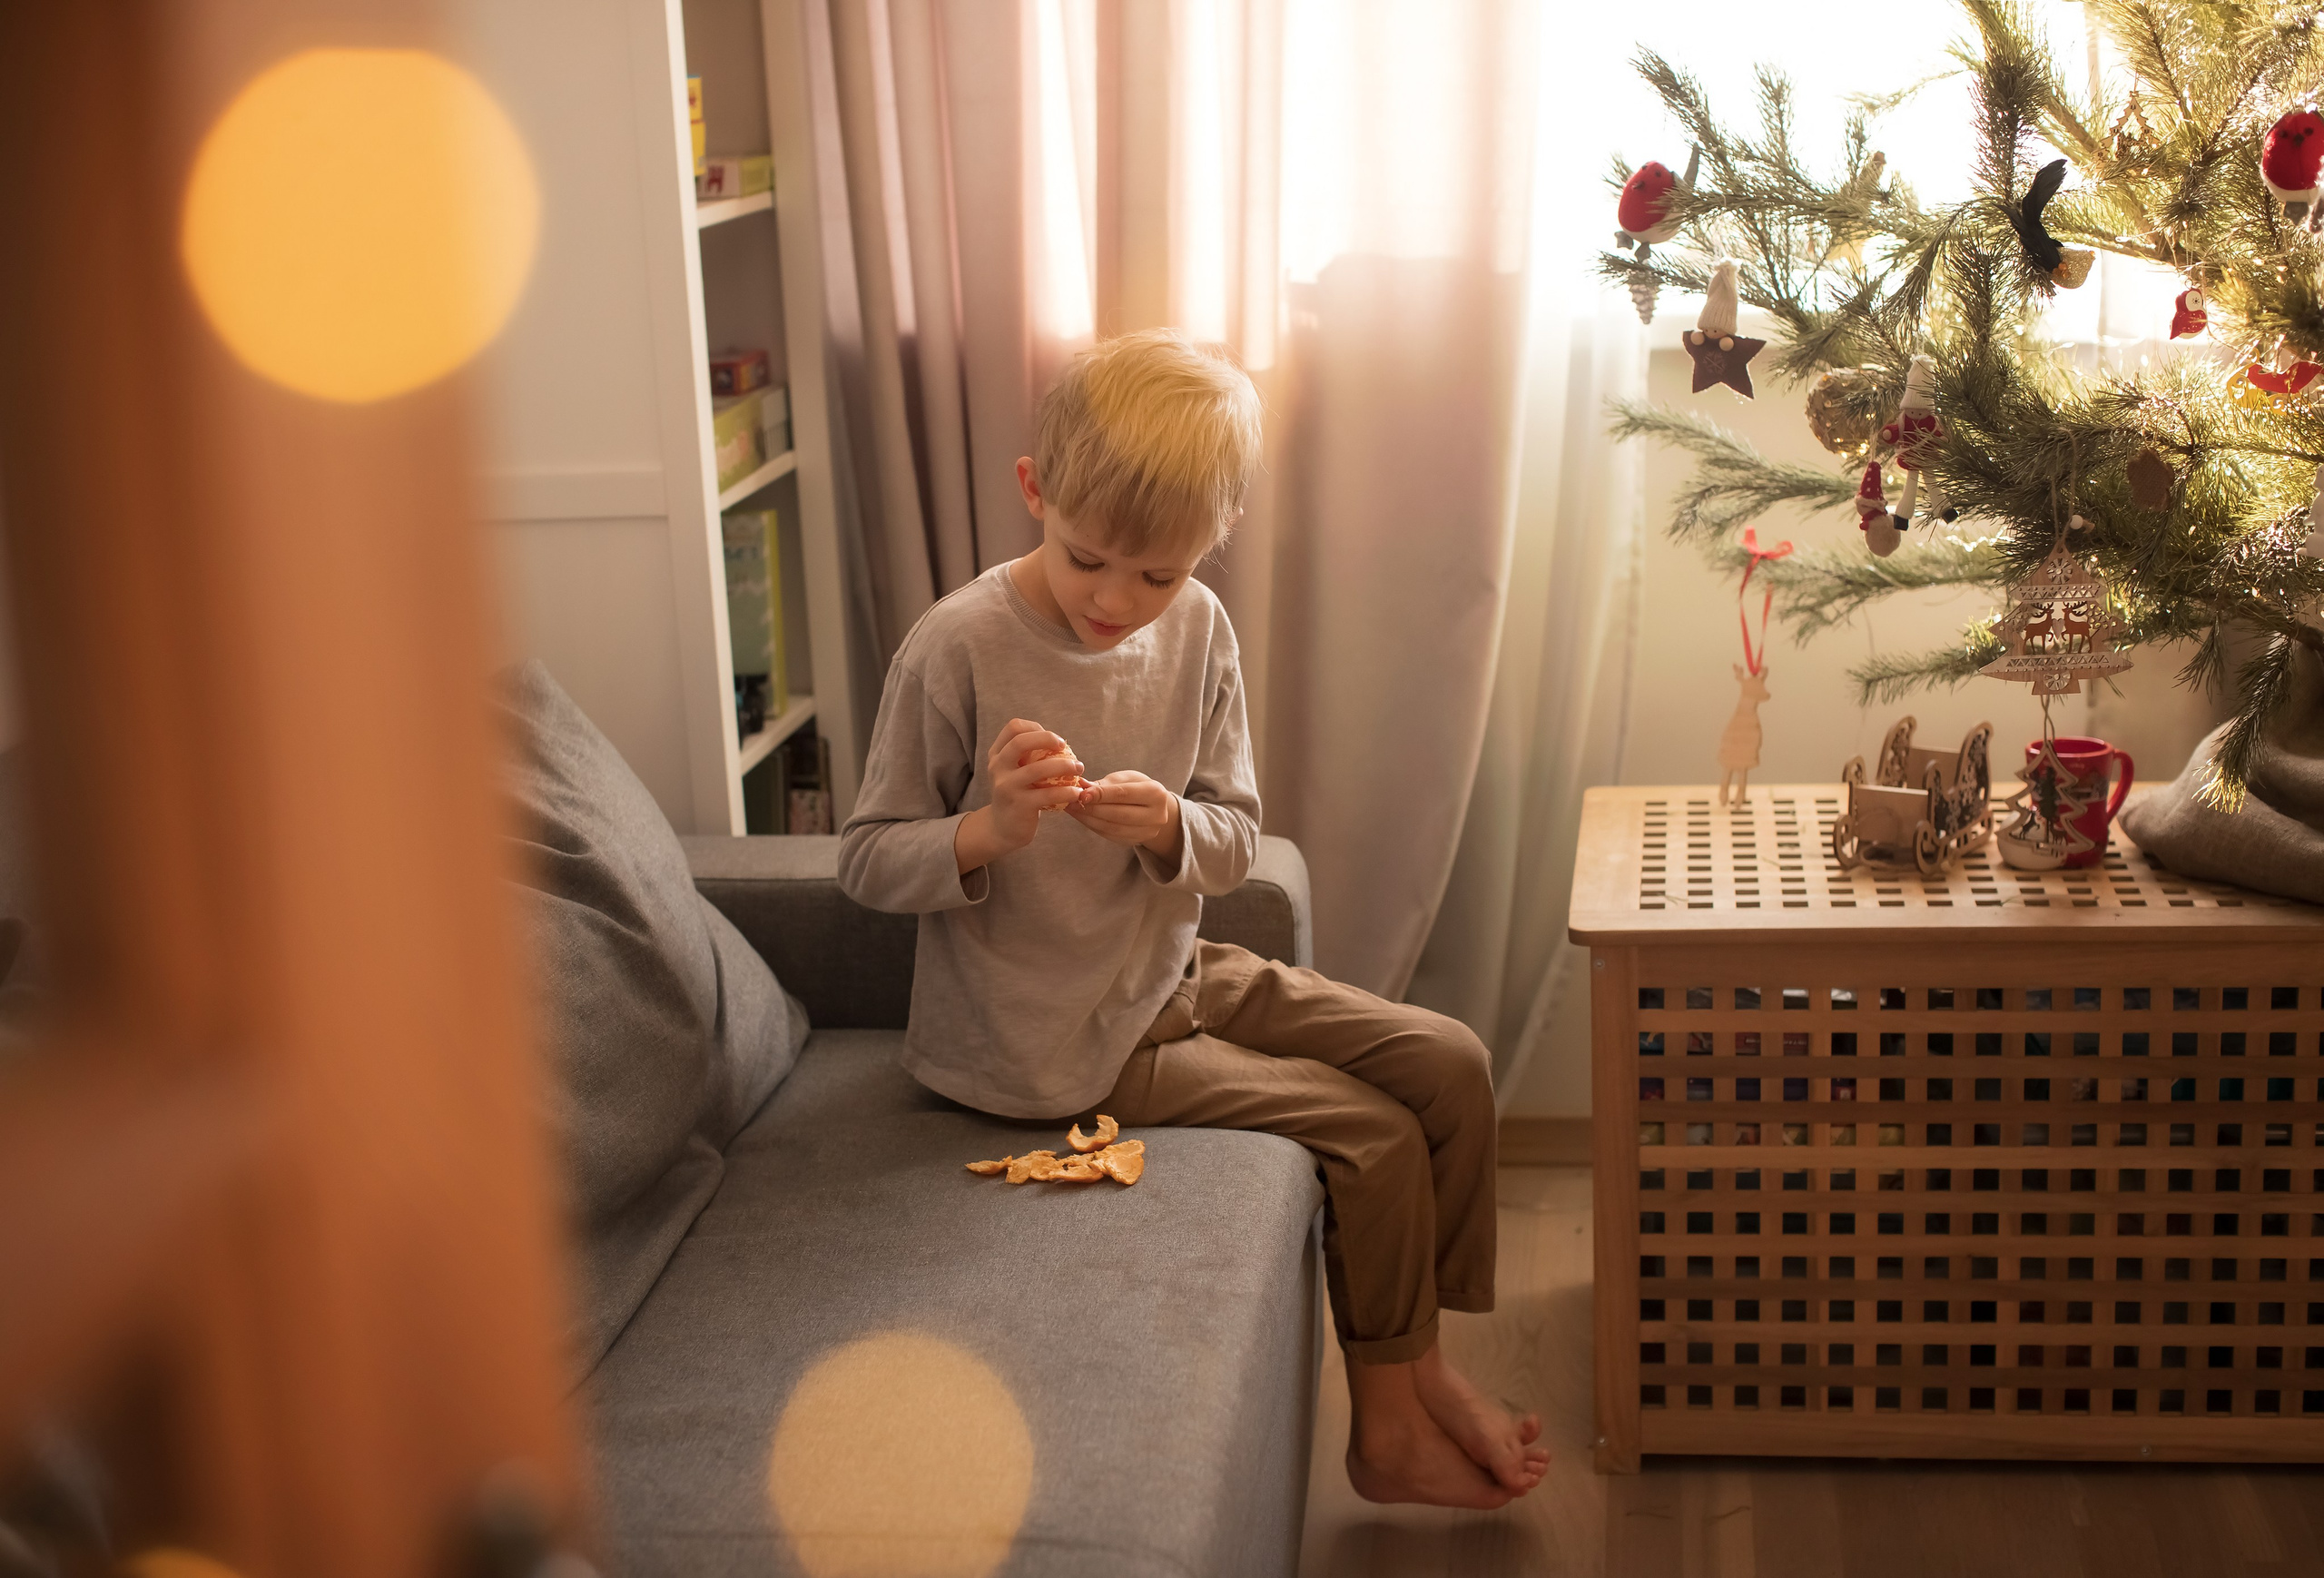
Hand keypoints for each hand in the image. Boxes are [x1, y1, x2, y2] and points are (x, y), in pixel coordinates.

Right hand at [978, 718, 1090, 853]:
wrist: (1003, 828)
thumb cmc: (1017, 794)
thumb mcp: (1015, 771)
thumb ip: (1028, 755)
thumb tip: (1058, 742)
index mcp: (997, 754)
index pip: (1013, 728)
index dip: (1035, 727)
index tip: (1053, 739)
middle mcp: (997, 767)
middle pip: (1020, 742)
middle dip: (1047, 739)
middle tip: (1065, 746)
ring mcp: (1006, 786)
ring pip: (1038, 768)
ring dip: (1064, 766)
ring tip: (1079, 768)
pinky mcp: (1020, 805)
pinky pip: (1047, 794)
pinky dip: (1066, 792)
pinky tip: (1076, 792)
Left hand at [1068, 769, 1179, 856]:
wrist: (1153, 807)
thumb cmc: (1137, 788)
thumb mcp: (1126, 779)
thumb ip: (1105, 784)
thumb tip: (1081, 785)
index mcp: (1156, 794)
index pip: (1124, 795)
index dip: (1101, 795)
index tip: (1081, 793)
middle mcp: (1156, 816)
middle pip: (1118, 814)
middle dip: (1092, 808)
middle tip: (1071, 802)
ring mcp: (1147, 832)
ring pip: (1112, 828)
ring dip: (1089, 819)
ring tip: (1073, 809)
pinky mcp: (1135, 841)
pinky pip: (1110, 835)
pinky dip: (1093, 826)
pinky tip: (1082, 818)